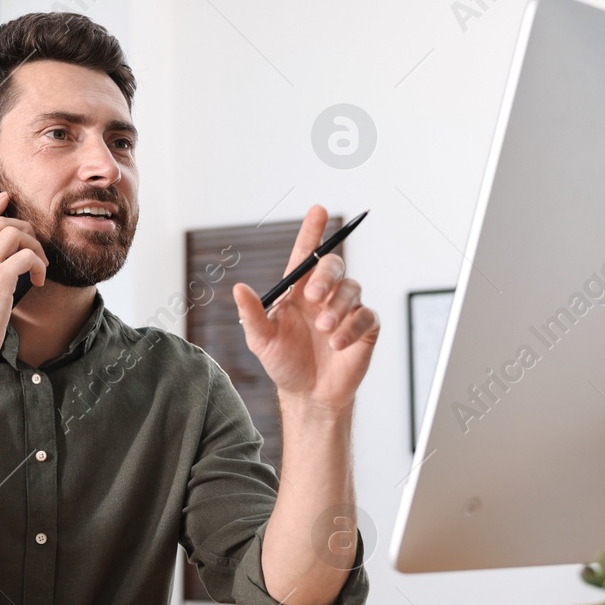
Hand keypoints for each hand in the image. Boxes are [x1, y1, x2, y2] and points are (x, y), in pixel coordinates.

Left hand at [232, 205, 377, 414]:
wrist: (308, 395)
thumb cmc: (284, 363)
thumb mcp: (261, 340)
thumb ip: (252, 314)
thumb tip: (239, 288)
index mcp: (298, 290)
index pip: (306, 253)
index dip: (312, 230)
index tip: (318, 209)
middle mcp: (324, 294)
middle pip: (333, 265)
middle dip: (326, 276)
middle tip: (315, 297)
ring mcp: (346, 310)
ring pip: (352, 290)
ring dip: (337, 308)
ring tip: (323, 331)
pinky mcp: (364, 329)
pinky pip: (366, 316)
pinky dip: (351, 328)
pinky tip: (336, 343)